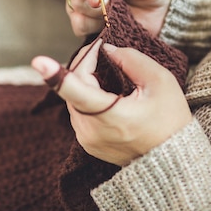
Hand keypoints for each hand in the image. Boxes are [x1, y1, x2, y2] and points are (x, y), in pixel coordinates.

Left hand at [31, 41, 191, 165]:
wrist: (173, 160)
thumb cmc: (170, 119)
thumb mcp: (160, 82)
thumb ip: (132, 59)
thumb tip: (108, 50)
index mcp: (111, 116)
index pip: (76, 92)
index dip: (56, 75)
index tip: (38, 61)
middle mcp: (92, 131)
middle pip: (75, 87)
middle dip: (86, 65)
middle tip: (104, 51)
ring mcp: (87, 139)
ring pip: (75, 98)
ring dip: (88, 82)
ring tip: (112, 74)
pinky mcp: (87, 143)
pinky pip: (80, 111)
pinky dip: (89, 98)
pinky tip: (110, 94)